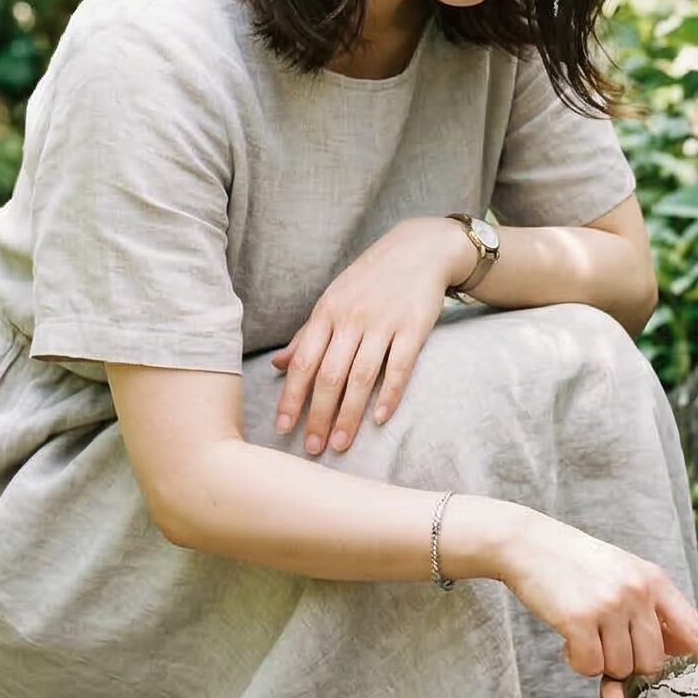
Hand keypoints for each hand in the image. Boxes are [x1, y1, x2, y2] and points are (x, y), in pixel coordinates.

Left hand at [270, 218, 464, 455]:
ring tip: (340, 444)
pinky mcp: (414, 327)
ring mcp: (383, 323)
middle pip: (329, 375)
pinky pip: (399, 367)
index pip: (303, 361)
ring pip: (361, 376)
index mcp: (327, 313)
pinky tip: (379, 419)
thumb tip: (278, 366)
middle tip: (312, 448)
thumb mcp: (333, 299)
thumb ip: (307, 335)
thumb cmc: (371, 278)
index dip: (291, 397)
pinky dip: (389, 395)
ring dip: (349, 414)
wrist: (419, 249)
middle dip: (317, 415)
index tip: (283, 428)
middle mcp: (352, 319)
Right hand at [495, 511, 697, 696]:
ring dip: (599, 659)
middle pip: (652, 663)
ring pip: (620, 669)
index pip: (695, 629)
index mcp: (655, 580)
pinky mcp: (580, 618)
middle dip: (627, 660)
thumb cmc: (579, 565)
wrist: (531, 543)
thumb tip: (681, 650)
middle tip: (603, 634)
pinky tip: (566, 635)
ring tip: (583, 626)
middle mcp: (638, 591)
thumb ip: (652, 609)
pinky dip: (576, 661)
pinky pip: (589, 668)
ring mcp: (610, 604)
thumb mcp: (625, 575)